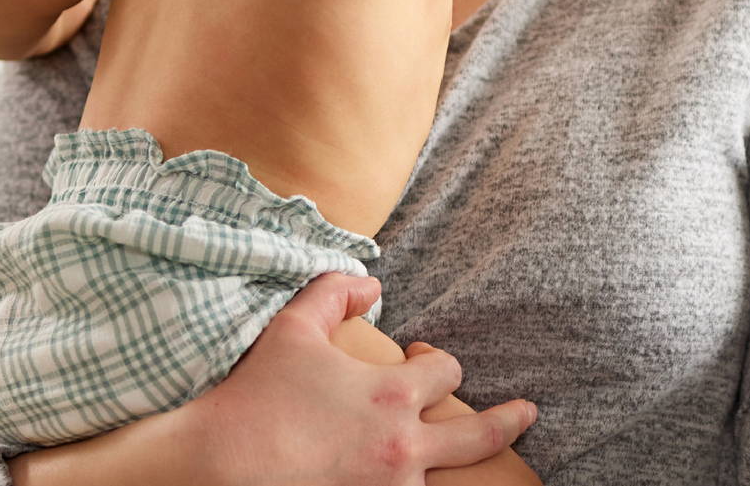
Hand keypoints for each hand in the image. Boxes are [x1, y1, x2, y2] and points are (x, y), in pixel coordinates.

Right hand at [94, 274, 535, 485]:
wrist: (221, 464)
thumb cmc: (256, 394)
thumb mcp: (293, 327)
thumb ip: (335, 292)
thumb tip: (374, 284)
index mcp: (392, 394)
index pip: (446, 372)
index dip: (438, 362)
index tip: (421, 360)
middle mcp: (403, 446)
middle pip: (478, 436)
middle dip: (509, 421)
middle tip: (528, 413)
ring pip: (444, 473)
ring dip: (451, 458)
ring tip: (475, 458)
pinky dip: (415, 481)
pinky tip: (406, 474)